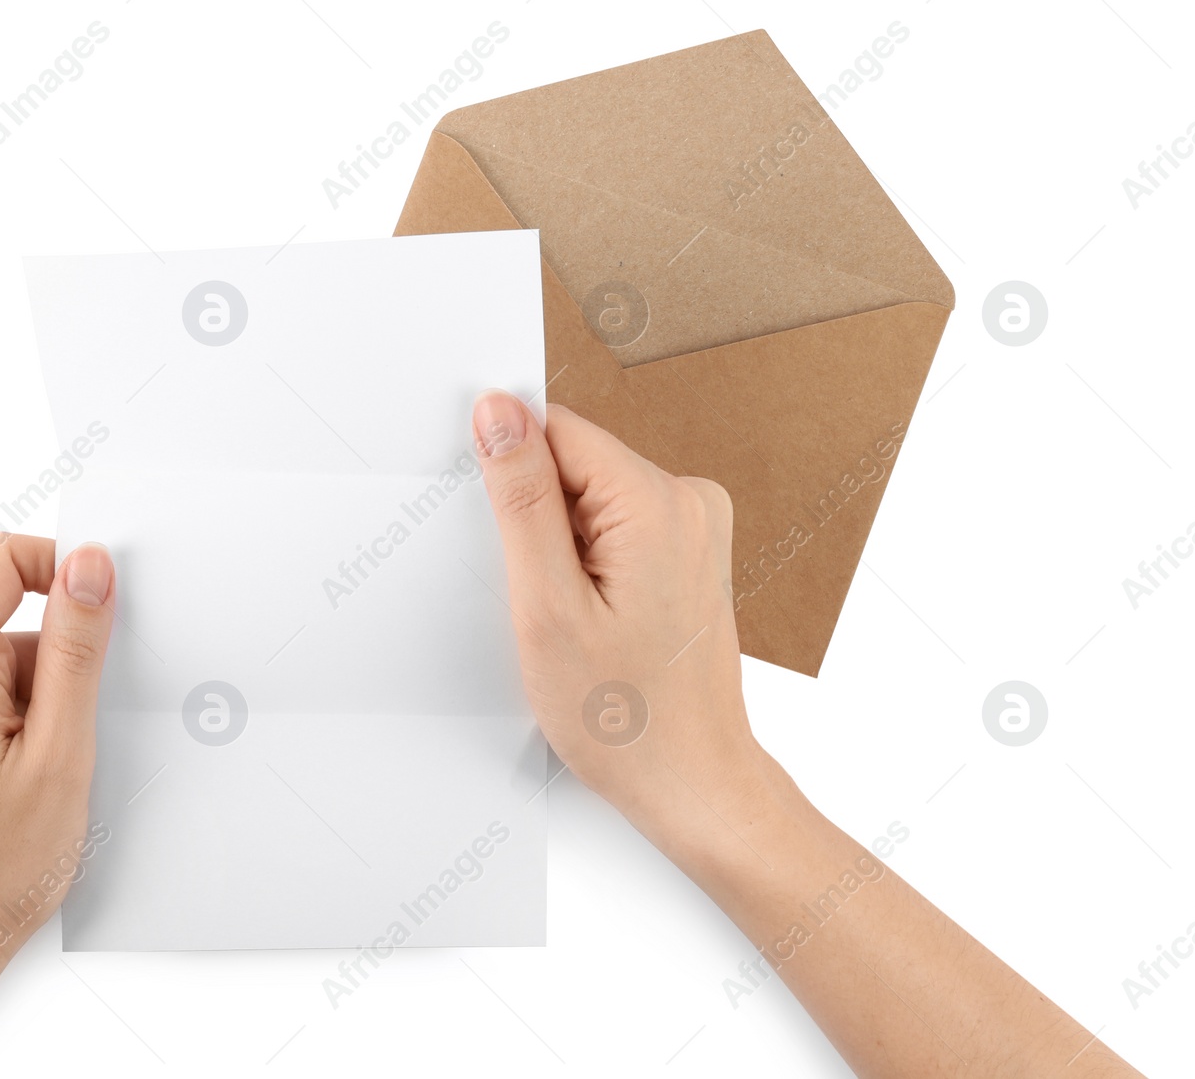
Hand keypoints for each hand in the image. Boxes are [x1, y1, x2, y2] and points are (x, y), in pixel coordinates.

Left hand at [0, 534, 115, 1077]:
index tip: (103, 608)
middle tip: (70, 737)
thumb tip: (89, 567)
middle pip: (4, 616)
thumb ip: (76, 648)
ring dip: (34, 699)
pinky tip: (14, 779)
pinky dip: (9, 719)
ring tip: (38, 774)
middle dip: (56, 662)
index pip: (0, 561)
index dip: (61, 568)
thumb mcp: (62, 750)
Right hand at [471, 392, 769, 853]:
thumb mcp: (547, 606)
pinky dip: (588, 567)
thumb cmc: (625, 718)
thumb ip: (522, 500)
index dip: (513, 480)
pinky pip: (615, 528)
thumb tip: (499, 410)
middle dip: (538, 523)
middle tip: (541, 600)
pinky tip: (591, 622)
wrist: (694, 784)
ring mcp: (696, 528)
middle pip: (574, 464)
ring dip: (562, 552)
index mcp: (658, 501)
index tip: (506, 543)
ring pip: (590, 500)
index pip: (557, 431)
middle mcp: (690, 500)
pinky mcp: (690, 553)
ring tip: (572, 620)